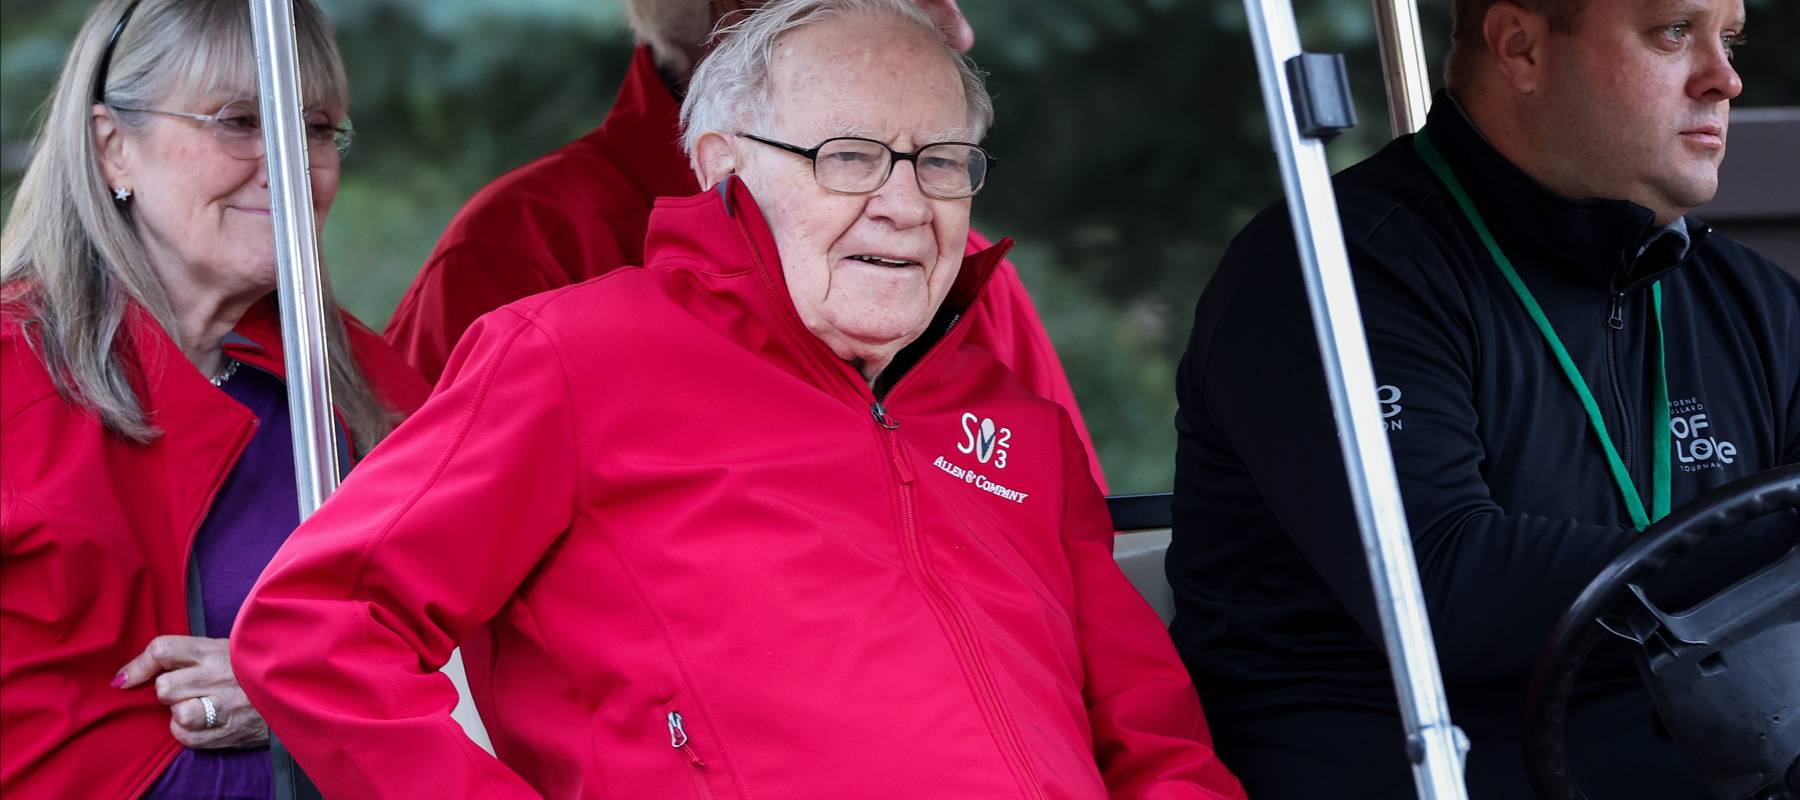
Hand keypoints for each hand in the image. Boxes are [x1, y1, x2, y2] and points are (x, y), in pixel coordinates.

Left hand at [116, 635, 268, 748]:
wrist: (293, 691)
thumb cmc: (252, 669)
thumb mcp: (225, 649)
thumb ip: (186, 655)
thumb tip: (128, 675)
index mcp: (215, 650)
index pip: (162, 650)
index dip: (138, 666)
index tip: (125, 680)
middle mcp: (218, 675)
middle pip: (164, 687)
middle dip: (168, 692)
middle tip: (186, 690)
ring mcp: (225, 705)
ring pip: (177, 713)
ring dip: (179, 713)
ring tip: (196, 707)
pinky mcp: (228, 731)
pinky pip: (186, 736)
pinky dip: (187, 732)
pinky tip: (203, 723)